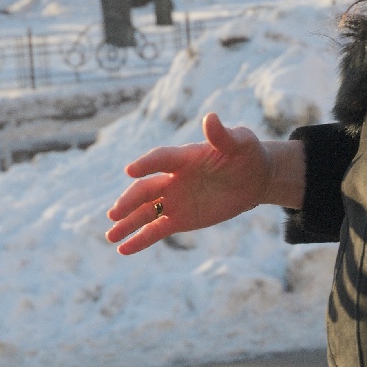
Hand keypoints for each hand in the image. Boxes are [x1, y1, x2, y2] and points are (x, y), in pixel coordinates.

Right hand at [106, 113, 273, 254]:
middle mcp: (172, 178)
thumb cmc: (247, 154)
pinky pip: (156, 229)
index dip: (146, 164)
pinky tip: (123, 249)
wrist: (255, 177)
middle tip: (115, 213)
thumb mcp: (241, 142)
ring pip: (145, 212)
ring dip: (127, 222)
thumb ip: (223, 135)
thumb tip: (210, 118)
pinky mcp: (180, 218)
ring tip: (110, 235)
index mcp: (184, 157)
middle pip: (146, 190)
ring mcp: (174, 199)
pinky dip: (140, 239)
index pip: (160, 159)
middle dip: (130, 201)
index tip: (131, 171)